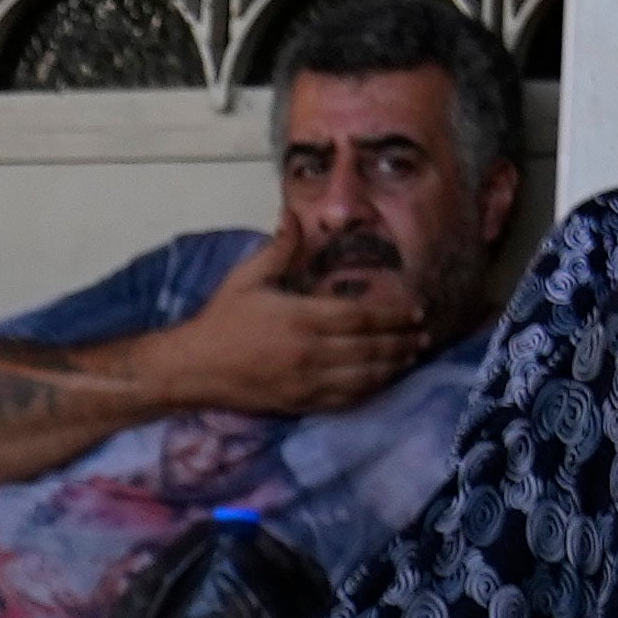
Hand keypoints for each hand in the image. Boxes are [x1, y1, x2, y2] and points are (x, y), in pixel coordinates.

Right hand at [183, 270, 438, 424]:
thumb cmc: (221, 320)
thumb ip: (279, 248)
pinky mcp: (301, 402)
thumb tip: (294, 214)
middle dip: (401, 341)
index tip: (414, 310)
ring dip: (393, 366)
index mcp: (300, 318)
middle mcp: (309, 353)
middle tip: (423, 334)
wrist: (194, 368)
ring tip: (412, 356)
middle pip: (369, 348)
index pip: (359, 318)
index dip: (392, 315)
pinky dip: (370, 390)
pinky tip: (383, 381)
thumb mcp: (247, 277)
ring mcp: (306, 382)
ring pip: (363, 377)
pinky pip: (345, 399)